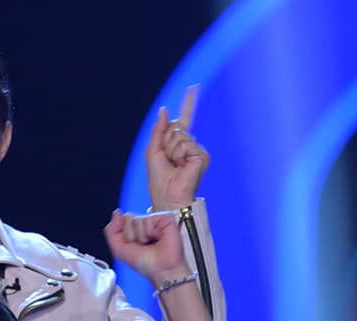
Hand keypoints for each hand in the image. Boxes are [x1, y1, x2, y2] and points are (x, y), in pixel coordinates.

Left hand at [103, 210, 189, 286]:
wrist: (161, 270)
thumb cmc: (144, 262)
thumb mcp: (119, 250)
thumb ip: (111, 231)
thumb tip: (116, 212)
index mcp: (134, 228)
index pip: (121, 220)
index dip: (125, 236)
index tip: (134, 246)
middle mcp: (144, 222)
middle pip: (127, 218)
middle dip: (131, 235)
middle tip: (143, 245)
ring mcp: (155, 219)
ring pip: (136, 220)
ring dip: (141, 236)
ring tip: (151, 243)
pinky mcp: (165, 217)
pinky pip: (148, 220)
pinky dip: (150, 232)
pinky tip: (158, 238)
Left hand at [146, 86, 208, 210]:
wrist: (167, 196)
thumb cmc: (159, 179)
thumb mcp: (153, 151)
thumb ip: (158, 130)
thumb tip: (165, 109)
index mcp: (179, 143)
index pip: (184, 119)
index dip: (188, 103)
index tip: (193, 88)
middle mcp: (190, 145)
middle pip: (175, 126)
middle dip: (165, 142)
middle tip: (169, 161)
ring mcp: (197, 150)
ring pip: (179, 135)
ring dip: (171, 150)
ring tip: (174, 165)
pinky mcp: (202, 156)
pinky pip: (185, 143)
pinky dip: (178, 154)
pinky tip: (181, 166)